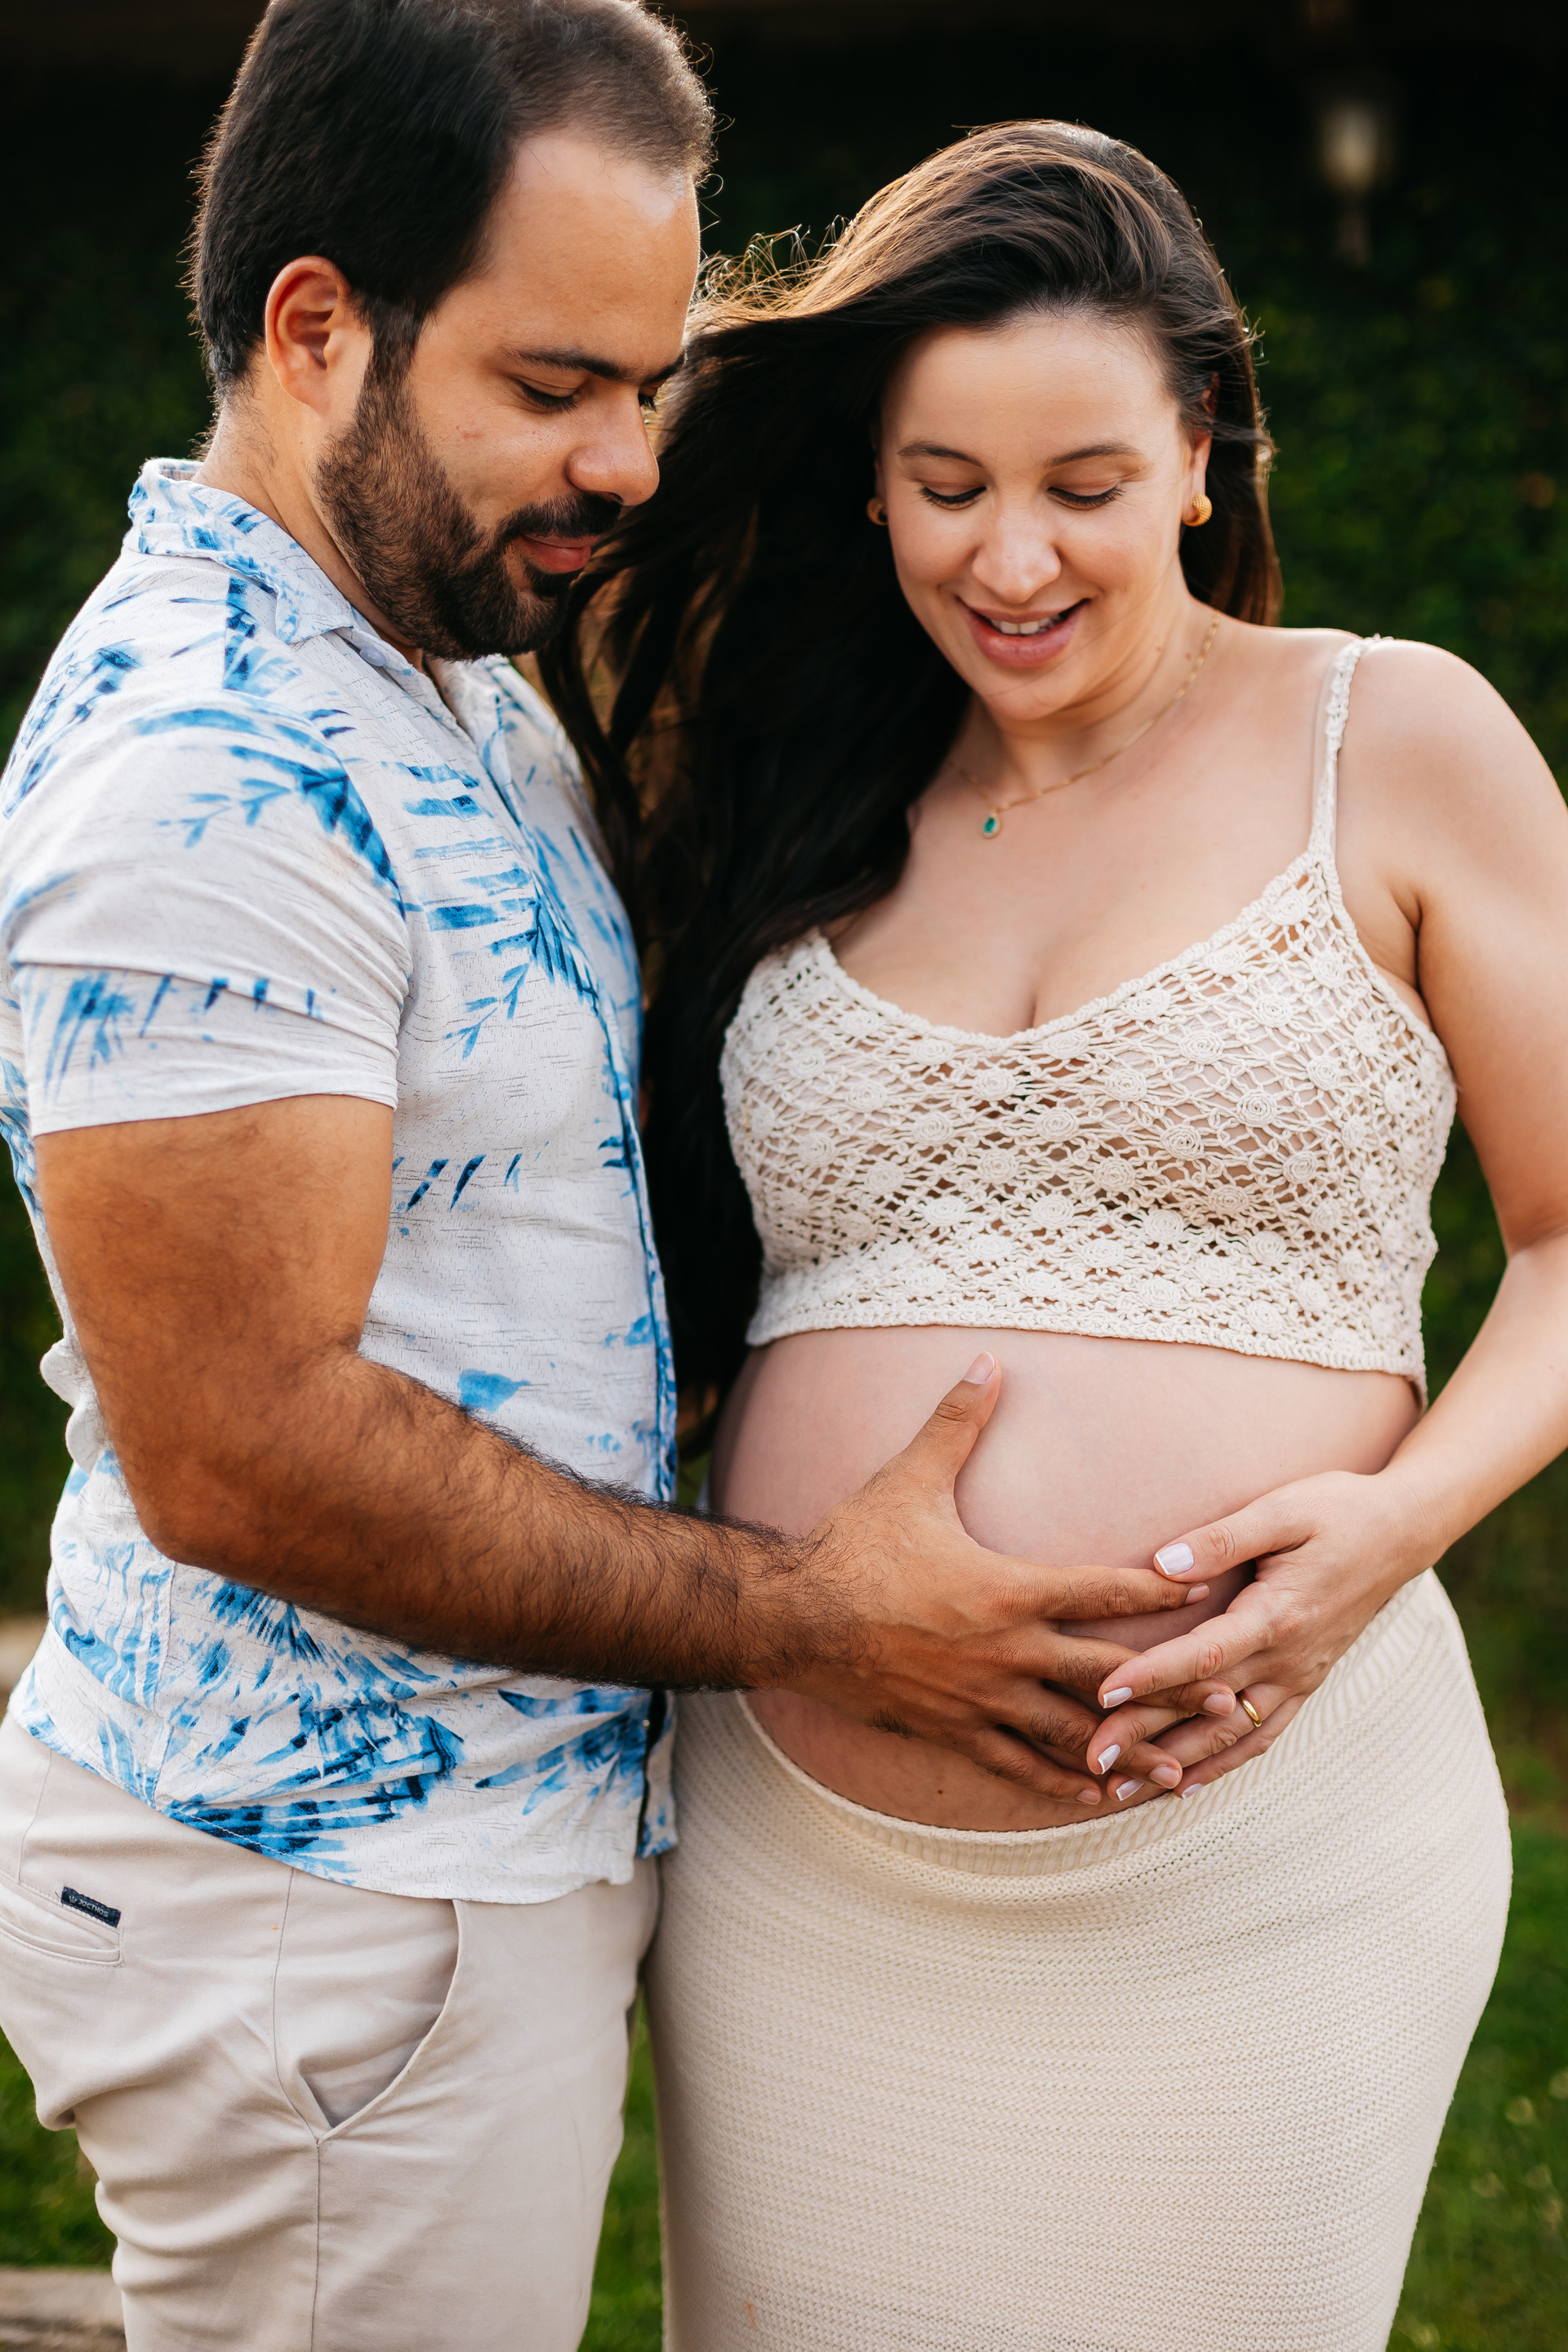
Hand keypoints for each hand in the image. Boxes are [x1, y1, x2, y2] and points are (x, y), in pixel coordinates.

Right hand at [788, 1354, 1232, 1803]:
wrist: (791, 1619)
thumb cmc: (853, 1546)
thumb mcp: (909, 1477)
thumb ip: (957, 1421)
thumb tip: (988, 1359)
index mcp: (1008, 1589)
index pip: (1103, 1590)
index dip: (1161, 1588)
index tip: (1212, 1587)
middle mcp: (1006, 1651)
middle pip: (1108, 1673)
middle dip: (1171, 1685)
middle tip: (1230, 1696)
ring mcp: (981, 1699)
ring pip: (1072, 1734)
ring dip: (1130, 1750)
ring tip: (1183, 1769)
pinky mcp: (953, 1730)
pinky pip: (1019, 1766)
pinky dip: (1063, 1783)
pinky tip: (1099, 1797)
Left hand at [1088, 1466, 1438, 1794]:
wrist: (1403, 1531)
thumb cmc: (1338, 1510)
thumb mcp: (1283, 1510)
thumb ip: (1222, 1539)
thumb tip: (1162, 1565)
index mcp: (1277, 1615)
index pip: (1203, 1656)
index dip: (1151, 1676)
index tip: (1102, 1694)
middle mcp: (1287, 1659)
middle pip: (1205, 1708)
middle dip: (1146, 1737)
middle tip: (1093, 1762)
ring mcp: (1299, 1677)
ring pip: (1231, 1735)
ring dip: (1176, 1765)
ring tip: (1122, 1790)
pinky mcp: (1305, 1683)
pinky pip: (1261, 1735)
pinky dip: (1222, 1765)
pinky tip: (1184, 1785)